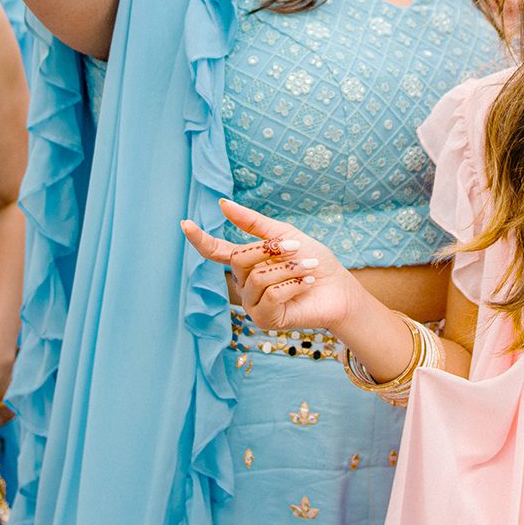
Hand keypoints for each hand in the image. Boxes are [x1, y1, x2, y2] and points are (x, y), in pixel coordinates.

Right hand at [181, 197, 366, 333]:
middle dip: (268, 249)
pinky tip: (306, 284)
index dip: (200, 239)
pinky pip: (269, 297)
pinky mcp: (265, 320)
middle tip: (296, 246)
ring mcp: (252, 303)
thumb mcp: (286, 234)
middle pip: (238, 259)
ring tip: (309, 267)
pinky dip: (292, 286)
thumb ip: (254, 223)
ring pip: (257, 278)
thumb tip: (223, 204)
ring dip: (288, 269)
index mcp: (247, 262)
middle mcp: (244, 283)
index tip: (185, 223)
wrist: (338, 289)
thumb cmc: (314, 260)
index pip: (216, 251)